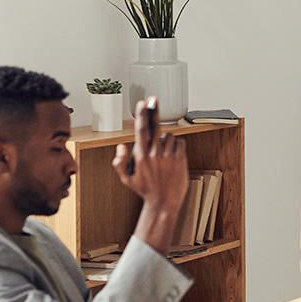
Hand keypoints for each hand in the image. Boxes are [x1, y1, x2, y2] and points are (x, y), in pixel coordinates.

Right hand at [114, 98, 188, 251]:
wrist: (164, 203)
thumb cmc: (145, 190)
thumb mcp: (127, 179)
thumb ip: (120, 162)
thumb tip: (121, 146)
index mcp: (141, 156)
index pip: (141, 130)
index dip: (141, 115)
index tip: (141, 103)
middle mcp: (155, 154)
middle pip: (154, 126)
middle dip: (153, 111)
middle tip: (153, 99)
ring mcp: (169, 156)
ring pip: (168, 136)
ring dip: (165, 139)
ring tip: (162, 153)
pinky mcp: (180, 160)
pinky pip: (180, 143)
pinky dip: (176, 146)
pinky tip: (171, 155)